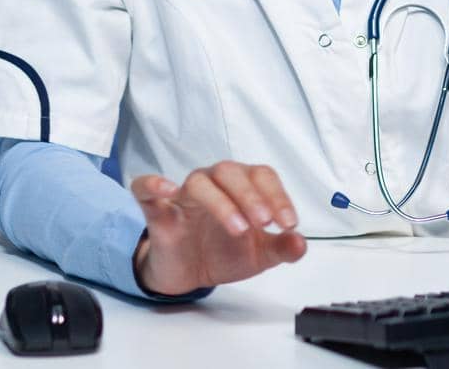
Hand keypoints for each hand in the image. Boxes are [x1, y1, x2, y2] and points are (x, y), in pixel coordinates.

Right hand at [130, 161, 306, 295]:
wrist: (190, 275)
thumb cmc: (224, 252)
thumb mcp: (258, 255)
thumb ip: (281, 248)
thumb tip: (302, 243)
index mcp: (241, 186)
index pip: (262, 177)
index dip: (278, 196)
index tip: (289, 223)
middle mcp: (214, 182)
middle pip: (231, 173)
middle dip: (251, 196)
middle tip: (265, 223)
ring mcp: (184, 195)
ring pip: (200, 182)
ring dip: (221, 202)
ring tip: (239, 228)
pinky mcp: (157, 211)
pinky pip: (147, 189)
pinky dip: (153, 184)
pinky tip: (166, 189)